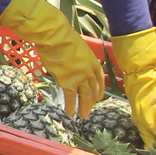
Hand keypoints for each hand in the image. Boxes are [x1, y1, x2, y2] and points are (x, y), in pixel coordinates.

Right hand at [0, 0, 104, 116]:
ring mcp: (80, 78)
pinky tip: (70, 113)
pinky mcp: (68, 82)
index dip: (99, 90)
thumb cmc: (63, 39)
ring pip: (85, 96)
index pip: (100, 80)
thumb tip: (73, 66)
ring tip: (82, 116)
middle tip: (89, 111)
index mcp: (94, 62)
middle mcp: (89, 72)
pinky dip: (71, 106)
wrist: (56, 38)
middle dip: (91, 102)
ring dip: (84, 107)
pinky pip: (71, 97)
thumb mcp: (78, 49)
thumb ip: (79, 60)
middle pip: (93, 90)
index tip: (98, 98)